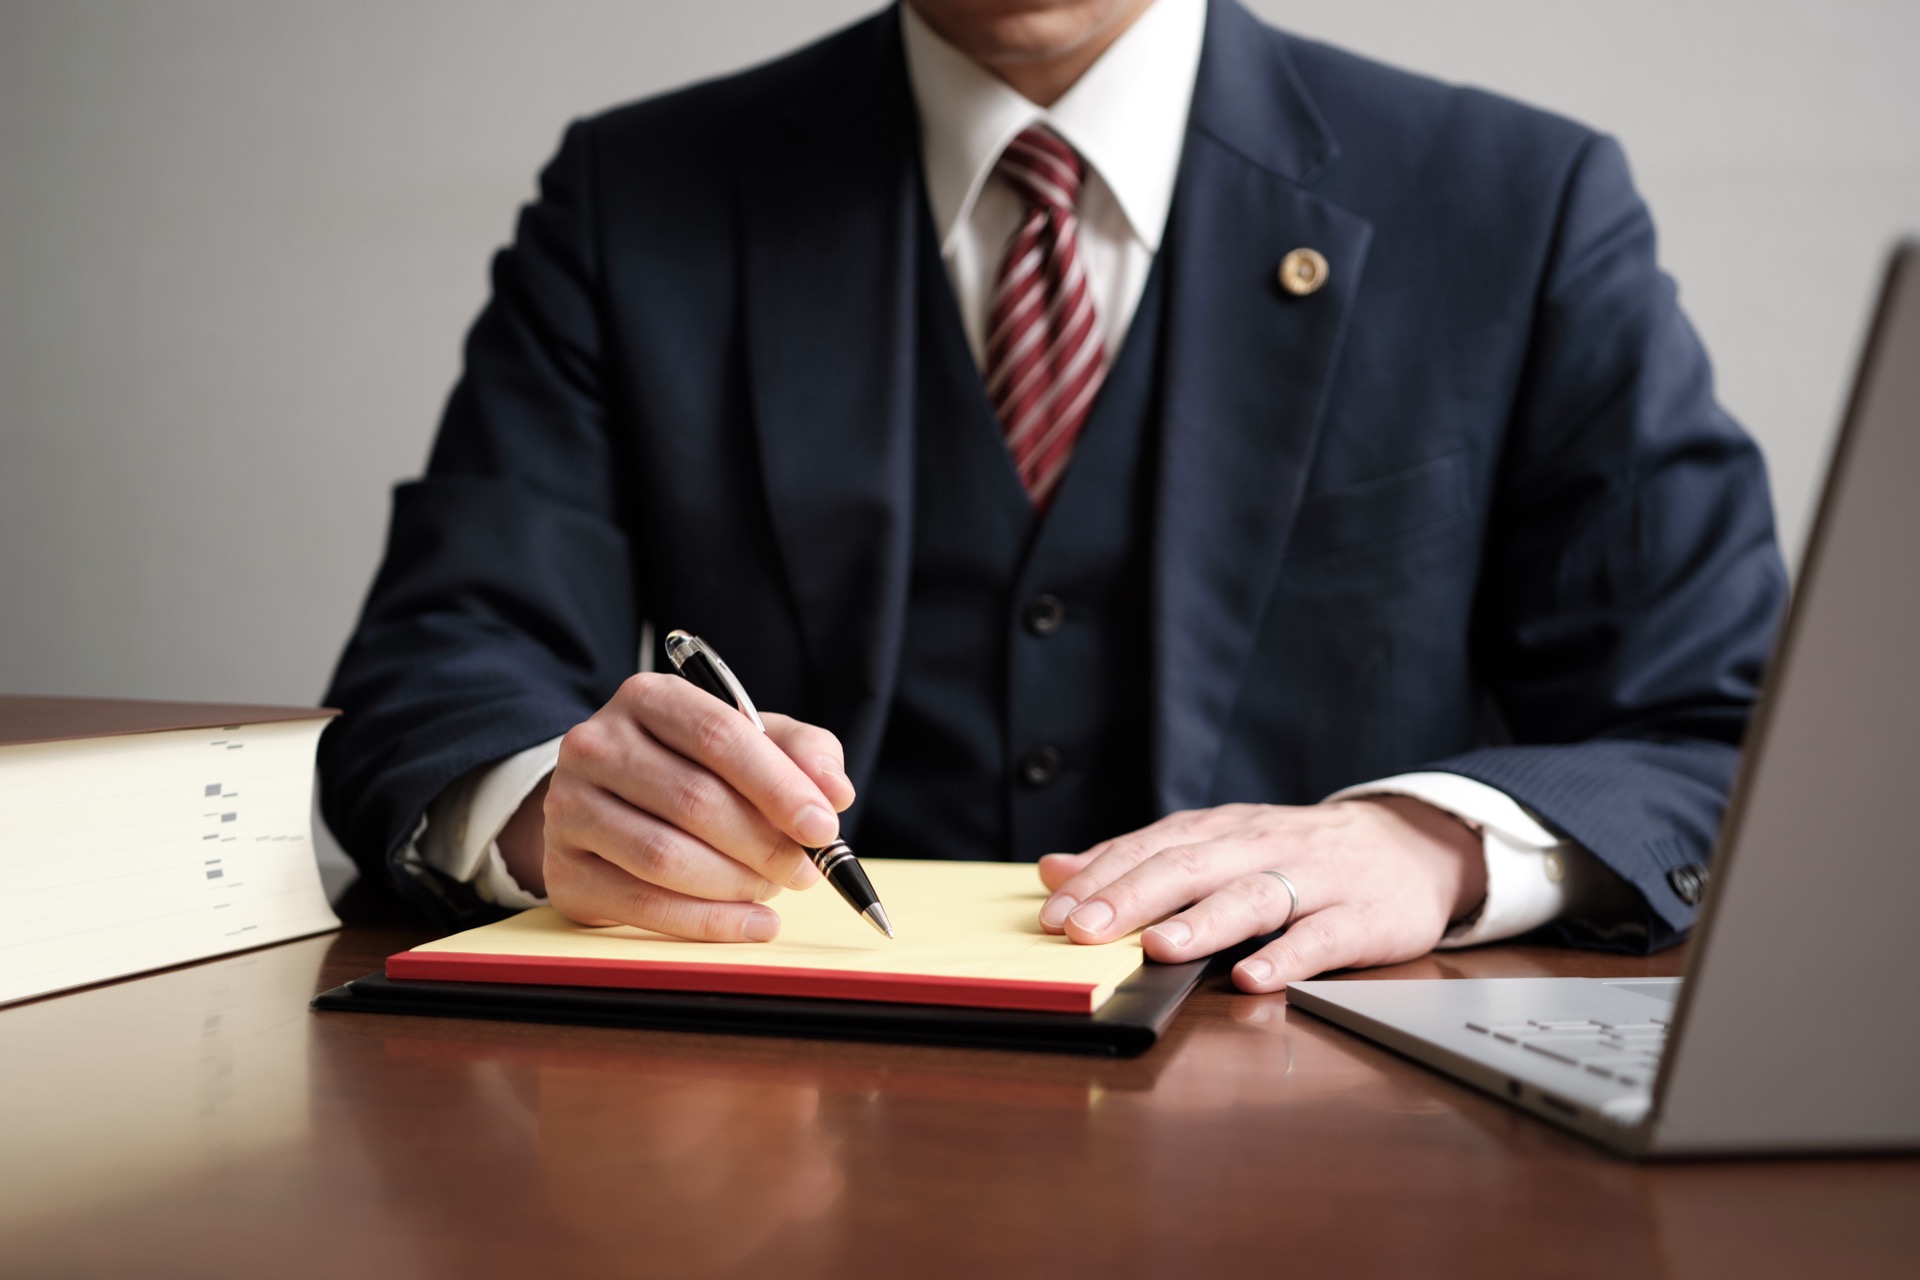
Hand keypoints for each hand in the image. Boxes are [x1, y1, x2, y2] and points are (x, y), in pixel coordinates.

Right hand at [499, 673, 854, 940]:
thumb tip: (835, 792)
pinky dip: (708, 923)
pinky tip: (751, 922)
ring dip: (737, 884)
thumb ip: (803, 754)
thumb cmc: (695, 768)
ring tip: (773, 888)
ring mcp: (569, 807)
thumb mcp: (753, 742)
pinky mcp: (563, 870)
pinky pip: (642, 905)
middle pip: (693, 800)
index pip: (719, 736)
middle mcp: (596, 744)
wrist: (609, 803)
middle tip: (808, 870)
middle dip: (765, 844)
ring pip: (665, 857)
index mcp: (649, 698)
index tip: (824, 826)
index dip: (779, 786)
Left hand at [1035, 797, 1486, 991]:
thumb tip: (1053, 870)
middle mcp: (1260, 847)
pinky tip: (1254, 977)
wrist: (1411, 845)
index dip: (1099, 879)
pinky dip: (1288, 957)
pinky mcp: (1362, 918)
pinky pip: (1322, 937)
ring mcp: (1314, 880)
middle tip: (1083, 930)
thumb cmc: (1296, 853)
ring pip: (1253, 897)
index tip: (1051, 914)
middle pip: (1191, 867)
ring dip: (1203, 923)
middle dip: (1132, 898)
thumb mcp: (1217, 843)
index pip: (1149, 847)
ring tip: (1160, 947)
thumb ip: (1137, 859)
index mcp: (1220, 830)